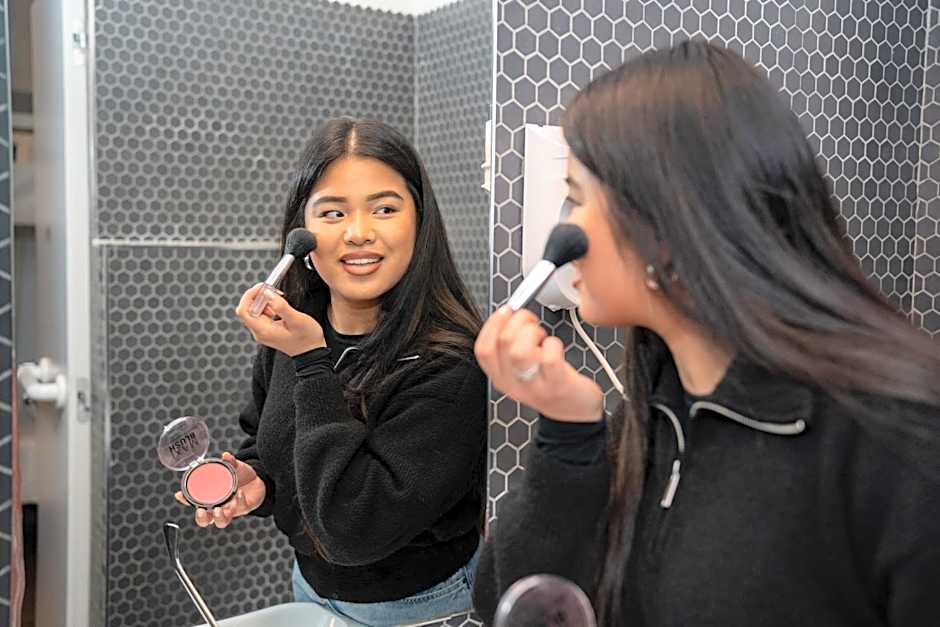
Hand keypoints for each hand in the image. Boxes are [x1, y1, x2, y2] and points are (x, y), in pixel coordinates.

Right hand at [175, 452, 266, 528]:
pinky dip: (239, 501)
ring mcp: (231, 509)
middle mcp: (219, 507)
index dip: (185, 500)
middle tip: (201, 511)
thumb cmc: (241, 477)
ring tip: (219, 510)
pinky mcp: (244, 508)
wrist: (259, 481)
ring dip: (219, 518)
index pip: (195, 502)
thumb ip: (230, 462)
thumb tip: (226, 455)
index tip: (179, 495)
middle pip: (206, 520)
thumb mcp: (234, 468)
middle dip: (202, 518)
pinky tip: (239, 493)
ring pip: (222, 521)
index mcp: (212, 499)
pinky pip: (240, 507)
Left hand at [235, 283, 325, 355]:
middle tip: (273, 290)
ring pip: (254, 310)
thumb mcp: (296, 320)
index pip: (243, 310)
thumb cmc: (307, 338)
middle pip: (247, 309)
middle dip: (258, 296)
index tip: (262, 287)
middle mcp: (259, 332)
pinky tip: (279, 305)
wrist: (312, 351)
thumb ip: (280, 306)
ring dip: (264, 300)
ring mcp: (262, 331)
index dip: (249, 295)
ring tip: (279, 297)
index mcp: (263, 330)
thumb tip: (267, 293)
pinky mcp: (267, 329)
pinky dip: (268, 305)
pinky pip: (261, 313)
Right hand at [475, 306, 603, 421]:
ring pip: (520, 351)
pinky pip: (549, 357)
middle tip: (531, 321)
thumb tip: (509, 314)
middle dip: (520, 320)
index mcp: (500, 378)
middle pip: (503, 342)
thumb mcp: (520, 369)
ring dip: (533, 333)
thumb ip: (511, 345)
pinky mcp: (556, 385)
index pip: (483, 349)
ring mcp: (534, 387)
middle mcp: (513, 384)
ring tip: (542, 337)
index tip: (506, 311)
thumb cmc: (549, 382)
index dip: (493, 324)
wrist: (575, 410)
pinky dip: (554, 343)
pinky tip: (556, 347)